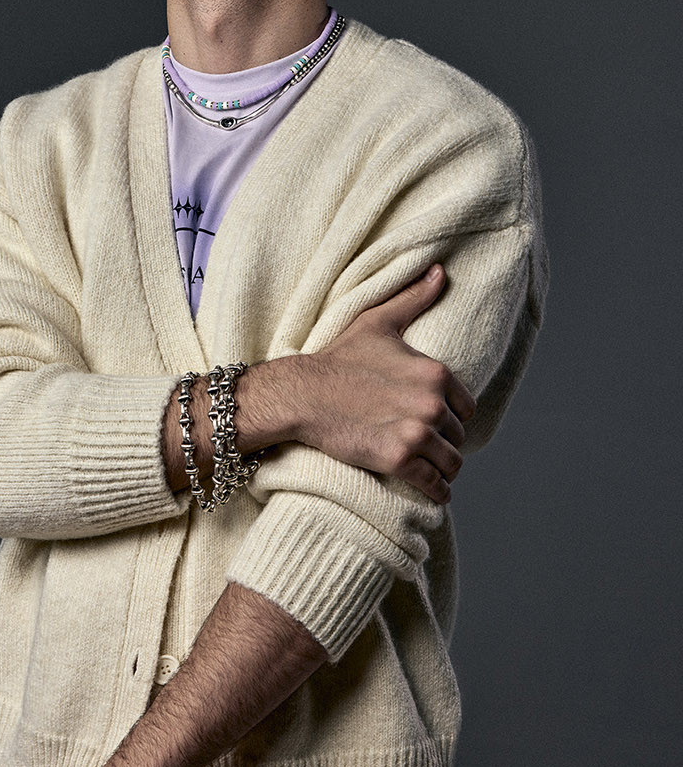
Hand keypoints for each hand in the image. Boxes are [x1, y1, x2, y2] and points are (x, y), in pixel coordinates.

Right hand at [290, 264, 475, 502]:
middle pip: (457, 436)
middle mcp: (432, 404)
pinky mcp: (398, 460)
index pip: (465, 407)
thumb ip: (414, 298)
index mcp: (435, 373)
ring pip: (451, 463)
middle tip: (426, 447)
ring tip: (433, 472)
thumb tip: (440, 272)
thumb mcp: (379, 323)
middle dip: (443, 442)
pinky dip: (437, 492)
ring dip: (444, 470)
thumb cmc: (338, 358)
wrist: (301, 393)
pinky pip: (433, 484)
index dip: (450, 416)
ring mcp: (416, 433)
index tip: (434, 422)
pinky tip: (435, 494)